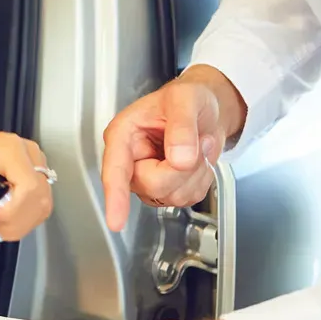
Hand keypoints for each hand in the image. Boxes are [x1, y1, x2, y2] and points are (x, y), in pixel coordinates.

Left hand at [0, 131, 53, 242]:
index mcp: (9, 147)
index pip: (28, 185)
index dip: (11, 209)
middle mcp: (28, 153)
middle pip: (37, 197)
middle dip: (11, 220)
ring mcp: (35, 166)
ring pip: (41, 206)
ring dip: (16, 225)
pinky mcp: (36, 180)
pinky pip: (39, 208)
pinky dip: (20, 223)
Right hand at [100, 65, 245, 231]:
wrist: (206, 110)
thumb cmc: (187, 99)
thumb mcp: (185, 99)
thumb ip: (181, 126)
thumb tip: (179, 158)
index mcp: (124, 135)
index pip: (115, 170)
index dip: (115, 197)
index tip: (115, 220)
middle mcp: (131, 161)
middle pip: (153, 185)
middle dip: (182, 168)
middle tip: (198, 140)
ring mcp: (149, 179)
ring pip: (173, 195)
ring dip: (197, 172)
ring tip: (199, 144)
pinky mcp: (168, 190)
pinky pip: (189, 198)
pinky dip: (202, 179)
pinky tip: (199, 159)